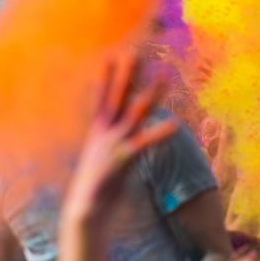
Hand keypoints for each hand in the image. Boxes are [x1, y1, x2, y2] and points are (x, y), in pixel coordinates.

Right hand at [62, 53, 178, 226]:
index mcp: (98, 128)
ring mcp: (113, 143)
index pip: (100, 95)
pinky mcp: (124, 158)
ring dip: (150, 93)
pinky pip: (145, 141)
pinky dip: (160, 132)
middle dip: (126, 73)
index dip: (105, 75)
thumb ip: (108, 139)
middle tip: (134, 51)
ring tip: (165, 76)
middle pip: (117, 95)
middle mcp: (104, 131)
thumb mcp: (99, 154)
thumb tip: (113, 129)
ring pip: (135, 112)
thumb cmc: (96, 181)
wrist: (85, 210)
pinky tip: (175, 124)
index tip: (109, 54)